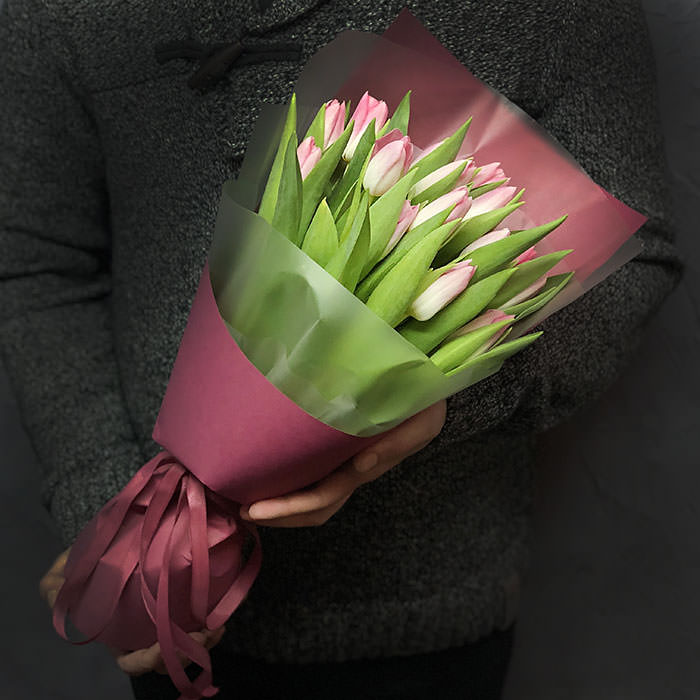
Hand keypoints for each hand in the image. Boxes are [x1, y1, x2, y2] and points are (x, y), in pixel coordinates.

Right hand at [39, 547, 225, 675]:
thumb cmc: (85, 564)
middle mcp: (142, 633)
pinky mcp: (182, 603)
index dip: (148, 661)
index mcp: (117, 633)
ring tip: (219, 626)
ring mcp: (164, 620)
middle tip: (206, 635)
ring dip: (205, 641)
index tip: (164, 650)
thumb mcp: (64, 575)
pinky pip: (199, 618)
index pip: (132, 661)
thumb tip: (52, 592)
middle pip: (167, 659)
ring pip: (187, 644)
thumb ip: (56, 587)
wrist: (108, 542)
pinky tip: (222, 611)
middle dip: (188, 654)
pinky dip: (213, 618)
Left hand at [239, 399, 446, 526]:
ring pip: (313, 493)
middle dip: (279, 515)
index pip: (323, 498)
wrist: (428, 381)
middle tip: (240, 510)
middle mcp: (353, 469)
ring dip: (282, 502)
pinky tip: (269, 471)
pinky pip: (315, 469)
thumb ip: (396, 444)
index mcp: (366, 466)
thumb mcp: (422, 420)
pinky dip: (291, 478)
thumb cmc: (423, 398)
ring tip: (246, 498)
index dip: (290, 509)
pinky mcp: (341, 444)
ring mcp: (347, 460)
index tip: (255, 509)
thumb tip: (361, 465)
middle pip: (314, 506)